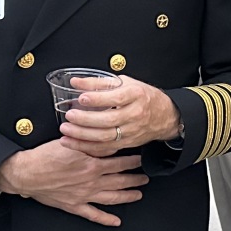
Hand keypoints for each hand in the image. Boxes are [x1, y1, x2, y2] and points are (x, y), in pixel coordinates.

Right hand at [0, 140, 147, 225]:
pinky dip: (106, 219)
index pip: (119, 162)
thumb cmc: (45, 156)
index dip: (133, 161)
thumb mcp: (71, 143)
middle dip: (135, 179)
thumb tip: (110, 142)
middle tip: (145, 177)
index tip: (141, 159)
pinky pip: (93, 215)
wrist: (26, 173)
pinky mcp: (74, 206)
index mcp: (92, 165)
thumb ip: (92, 144)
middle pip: (120, 181)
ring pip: (112, 198)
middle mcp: (91, 182)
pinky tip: (116, 221)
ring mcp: (84, 196)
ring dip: (127, 196)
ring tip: (138, 194)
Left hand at [56, 75, 180, 152]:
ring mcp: (132, 131)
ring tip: (66, 130)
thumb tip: (76, 82)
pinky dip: (89, 147)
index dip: (97, 99)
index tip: (81, 98)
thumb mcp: (124, 83)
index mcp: (135, 96)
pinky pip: (106, 148)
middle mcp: (135, 114)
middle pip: (108, 120)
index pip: (115, 99)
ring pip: (105, 137)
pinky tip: (75, 144)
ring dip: (83, 136)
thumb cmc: (142, 96)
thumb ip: (98, 83)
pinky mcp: (127, 143)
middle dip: (86, 120)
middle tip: (69, 116)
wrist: (164, 115)